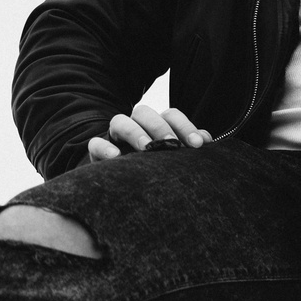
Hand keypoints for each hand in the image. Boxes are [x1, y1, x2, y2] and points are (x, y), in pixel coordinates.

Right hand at [88, 104, 212, 162]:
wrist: (124, 188)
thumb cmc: (156, 170)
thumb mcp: (173, 160)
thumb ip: (188, 147)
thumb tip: (206, 139)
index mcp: (157, 126)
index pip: (170, 115)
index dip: (185, 126)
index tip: (198, 144)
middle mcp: (136, 127)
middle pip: (145, 112)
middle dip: (161, 127)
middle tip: (173, 145)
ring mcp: (115, 138)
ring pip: (120, 121)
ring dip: (135, 132)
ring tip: (146, 149)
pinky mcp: (97, 153)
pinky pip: (95, 144)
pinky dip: (103, 147)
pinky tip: (115, 157)